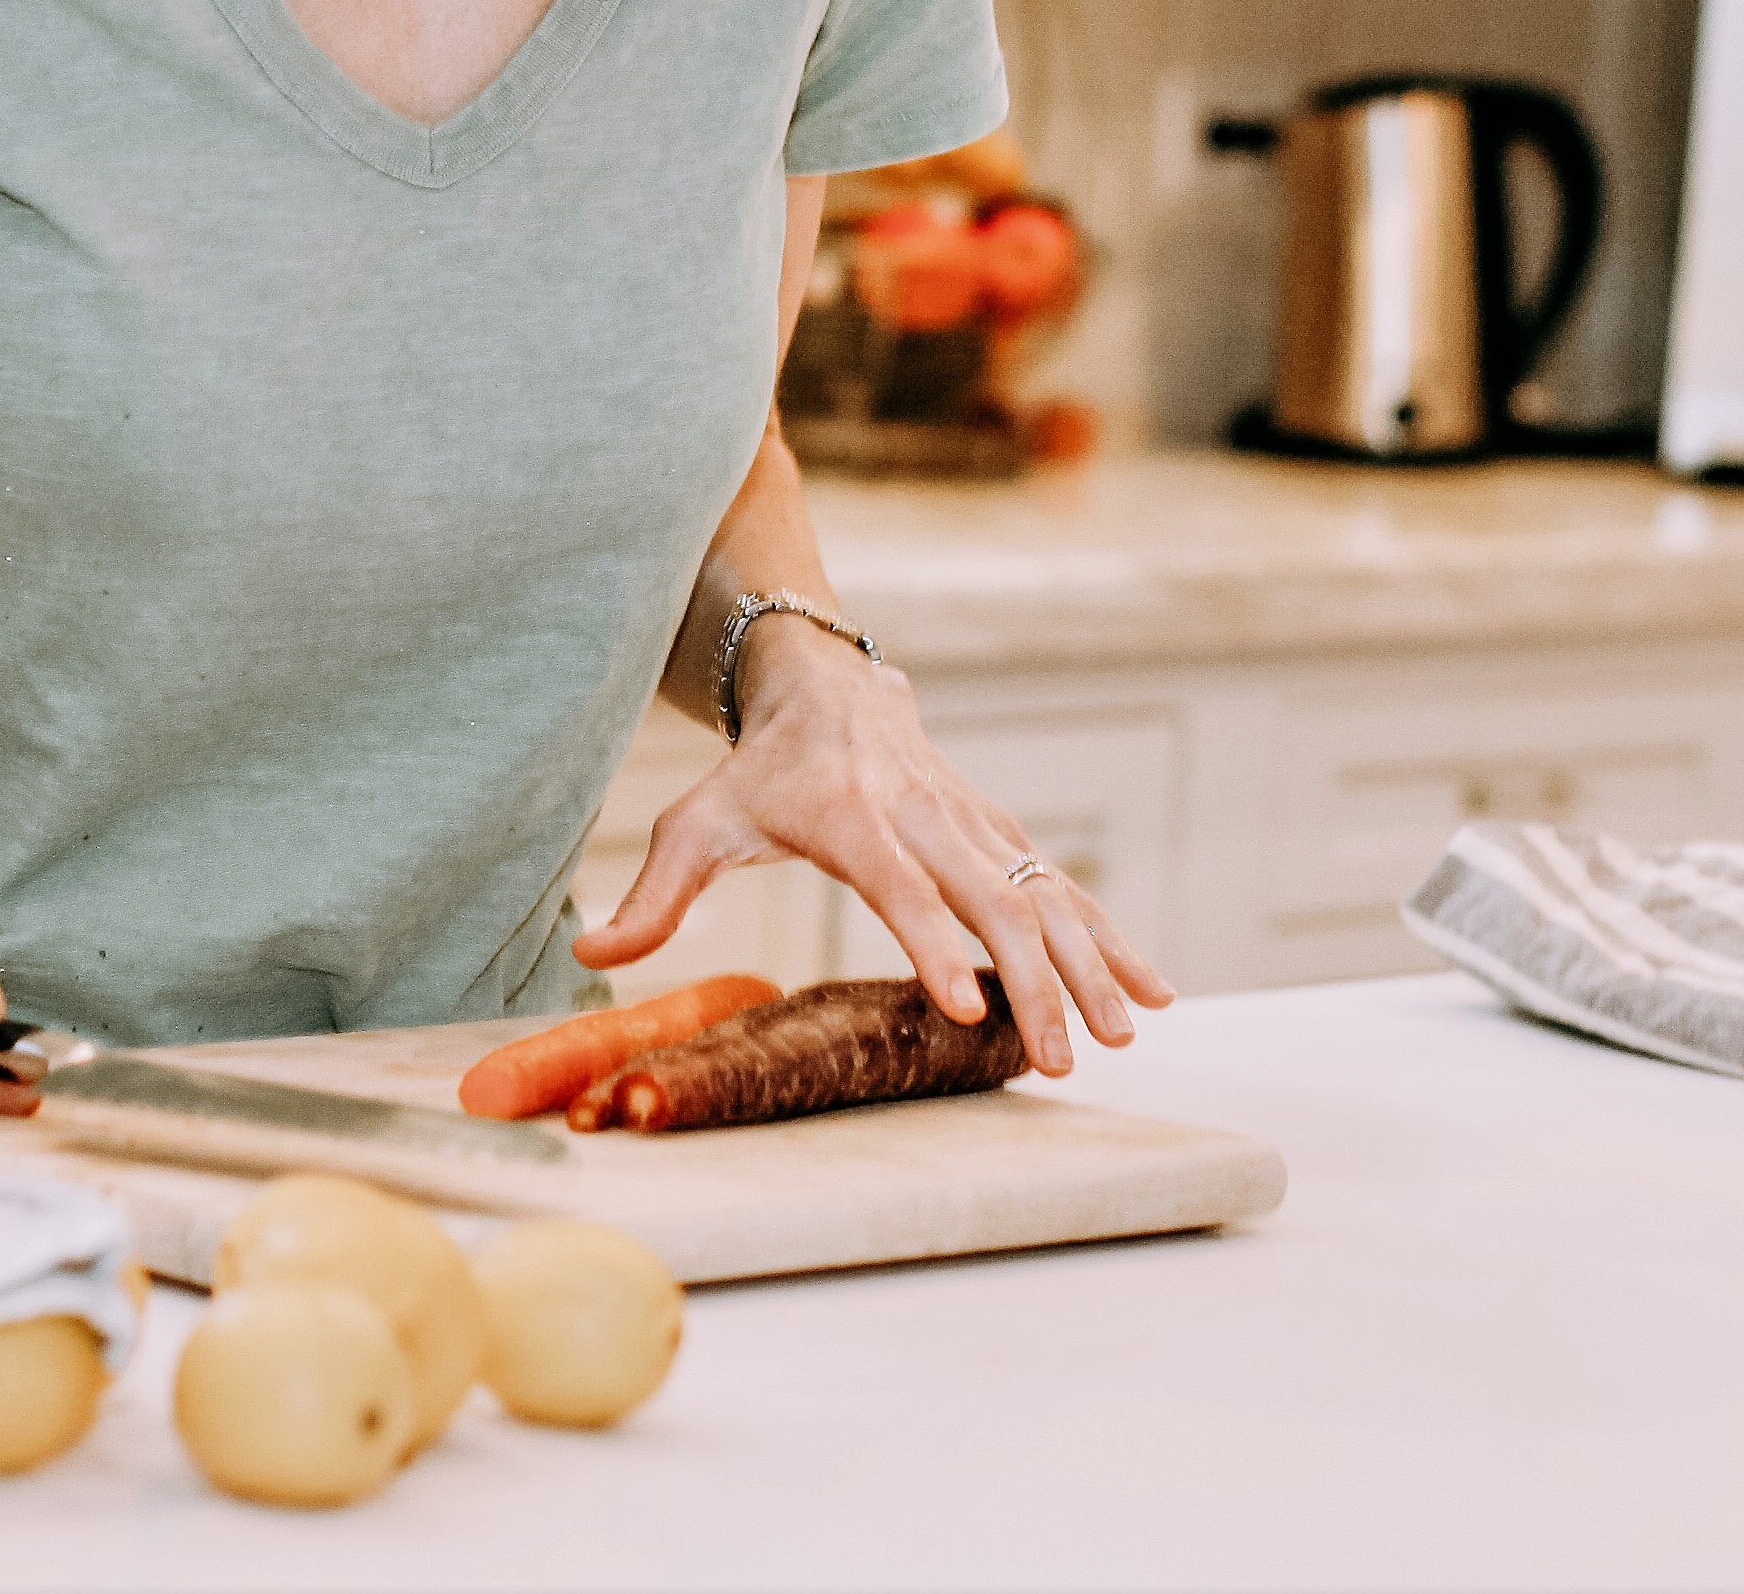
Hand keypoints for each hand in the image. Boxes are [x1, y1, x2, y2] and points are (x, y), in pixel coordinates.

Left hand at [572, 623, 1174, 1075]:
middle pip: (993, 899)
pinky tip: (1151, 992)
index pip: (900, 887)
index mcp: (853, 818)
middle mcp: (926, 817)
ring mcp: (972, 823)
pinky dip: (1112, 937)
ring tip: (1124, 1033)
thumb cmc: (758, 770)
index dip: (933, 945)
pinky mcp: (1000, 832)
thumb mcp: (697, 822)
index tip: (965, 1009)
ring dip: (1090, 964)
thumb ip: (654, 896)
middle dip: (1036, 980)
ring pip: (1044, 892)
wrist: (829, 686)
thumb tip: (591, 955)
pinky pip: (1064, 887)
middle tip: (1062, 1057)